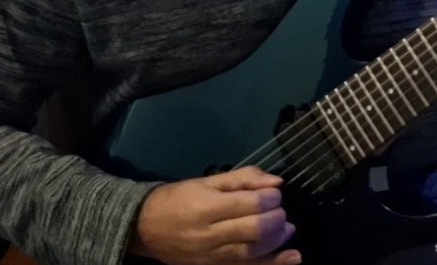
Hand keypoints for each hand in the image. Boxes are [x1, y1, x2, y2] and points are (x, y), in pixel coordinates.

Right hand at [130, 166, 300, 264]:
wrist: (144, 227)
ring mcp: (211, 255)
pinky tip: (292, 258)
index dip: (271, 199)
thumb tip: (277, 182)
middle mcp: (209, 234)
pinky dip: (272, 264)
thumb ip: (243, 179)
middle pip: (254, 230)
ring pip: (252, 252)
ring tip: (287, 229)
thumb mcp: (207, 181)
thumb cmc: (178, 199)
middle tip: (280, 212)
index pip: (249, 205)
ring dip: (277, 241)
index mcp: (207, 207)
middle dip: (276, 219)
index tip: (275, 194)